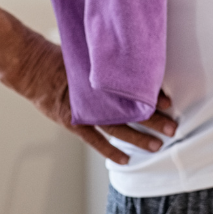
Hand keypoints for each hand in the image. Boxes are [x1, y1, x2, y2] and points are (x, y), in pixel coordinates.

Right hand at [4, 24, 176, 165]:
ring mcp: (87, 112)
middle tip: (173, 128)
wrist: (38, 69)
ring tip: (157, 145)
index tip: (170, 101)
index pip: (135, 90)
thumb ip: (115, 61)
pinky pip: (95, 140)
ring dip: (139, 138)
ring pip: (118, 129)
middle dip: (154, 120)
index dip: (153, 97)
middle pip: (131, 112)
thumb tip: (140, 53)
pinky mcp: (75, 123)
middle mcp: (99, 98)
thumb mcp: (94, 55)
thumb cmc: (70, 58)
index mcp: (106, 80)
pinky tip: (125, 160)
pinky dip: (110, 151)